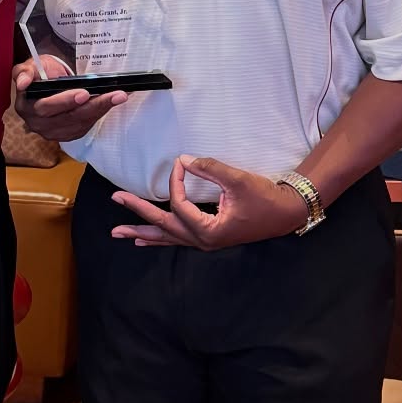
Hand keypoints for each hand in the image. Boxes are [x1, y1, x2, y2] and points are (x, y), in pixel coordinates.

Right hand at [12, 55, 126, 142]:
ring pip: (79, 124)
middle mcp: (37, 123)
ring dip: (101, 110)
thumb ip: (24, 72)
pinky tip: (111, 103)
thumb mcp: (30, 66)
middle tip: (111, 95)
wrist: (46, 82)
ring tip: (118, 96)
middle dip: (91, 106)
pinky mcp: (66, 134)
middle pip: (67, 118)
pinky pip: (85, 127)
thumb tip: (23, 83)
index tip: (83, 93)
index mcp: (26, 106)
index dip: (64, 101)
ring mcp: (52, 131)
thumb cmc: (39, 73)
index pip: (45, 107)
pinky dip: (100, 114)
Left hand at [110, 155, 308, 249]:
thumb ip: (210, 169)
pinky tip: (144, 239)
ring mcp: (204, 241)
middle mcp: (202, 240)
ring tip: (120, 233)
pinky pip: (177, 238)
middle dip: (137, 214)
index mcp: (208, 230)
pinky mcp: (207, 236)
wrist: (286, 213)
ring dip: (143, 232)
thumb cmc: (265, 198)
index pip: (179, 205)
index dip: (176, 182)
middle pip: (163, 226)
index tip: (179, 163)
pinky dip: (159, 237)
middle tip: (115, 200)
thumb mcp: (239, 181)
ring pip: (167, 237)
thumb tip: (184, 160)